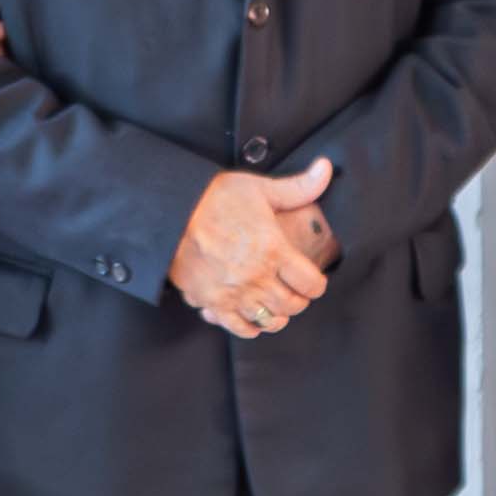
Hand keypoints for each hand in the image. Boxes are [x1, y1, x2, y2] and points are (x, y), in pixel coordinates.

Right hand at [172, 160, 335, 339]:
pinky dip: (249, 327)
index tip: (315, 281)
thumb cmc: (215, 198)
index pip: (310, 283)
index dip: (318, 284)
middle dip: (299, 300)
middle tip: (297, 293)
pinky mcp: (210, 301)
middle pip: (292, 305)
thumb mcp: (260, 188)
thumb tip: (325, 168)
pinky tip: (252, 318)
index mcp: (274, 250)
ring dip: (278, 316)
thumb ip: (298, 187)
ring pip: (269, 320)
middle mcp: (256, 277)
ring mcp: (233, 293)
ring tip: (277, 307)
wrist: (170, 212)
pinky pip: (237, 327)